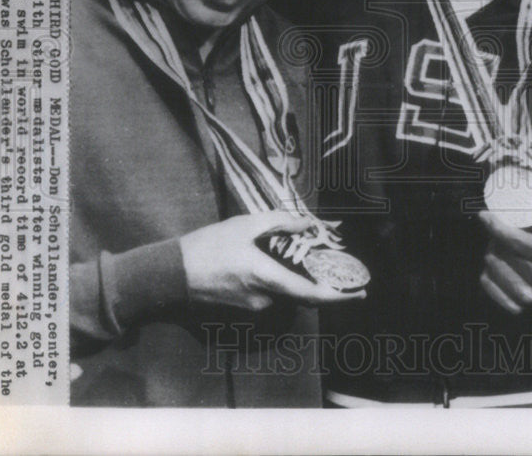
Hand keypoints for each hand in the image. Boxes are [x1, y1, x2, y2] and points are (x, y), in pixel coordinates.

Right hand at [179, 213, 365, 311]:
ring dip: (297, 279)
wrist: (172, 274)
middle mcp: (264, 300)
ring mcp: (253, 308)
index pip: (311, 295)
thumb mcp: (244, 225)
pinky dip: (281, 283)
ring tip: (299, 255)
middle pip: (302, 294)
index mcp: (266, 278)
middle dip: (319, 281)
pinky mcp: (244, 308)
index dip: (338, 297)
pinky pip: (272, 296)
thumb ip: (279, 223)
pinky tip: (275, 263)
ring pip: (287, 294)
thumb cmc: (208, 246)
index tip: (359, 294)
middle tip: (332, 265)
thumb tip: (307, 224)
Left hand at [478, 172, 531, 314]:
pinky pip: (487, 286)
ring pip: (492, 269)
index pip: (519, 241)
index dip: (498, 227)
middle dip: (494, 241)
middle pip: (503, 254)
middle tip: (495, 232)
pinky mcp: (517, 309)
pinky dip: (486, 275)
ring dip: (490, 256)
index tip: (484, 215)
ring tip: (498, 249)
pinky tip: (495, 268)